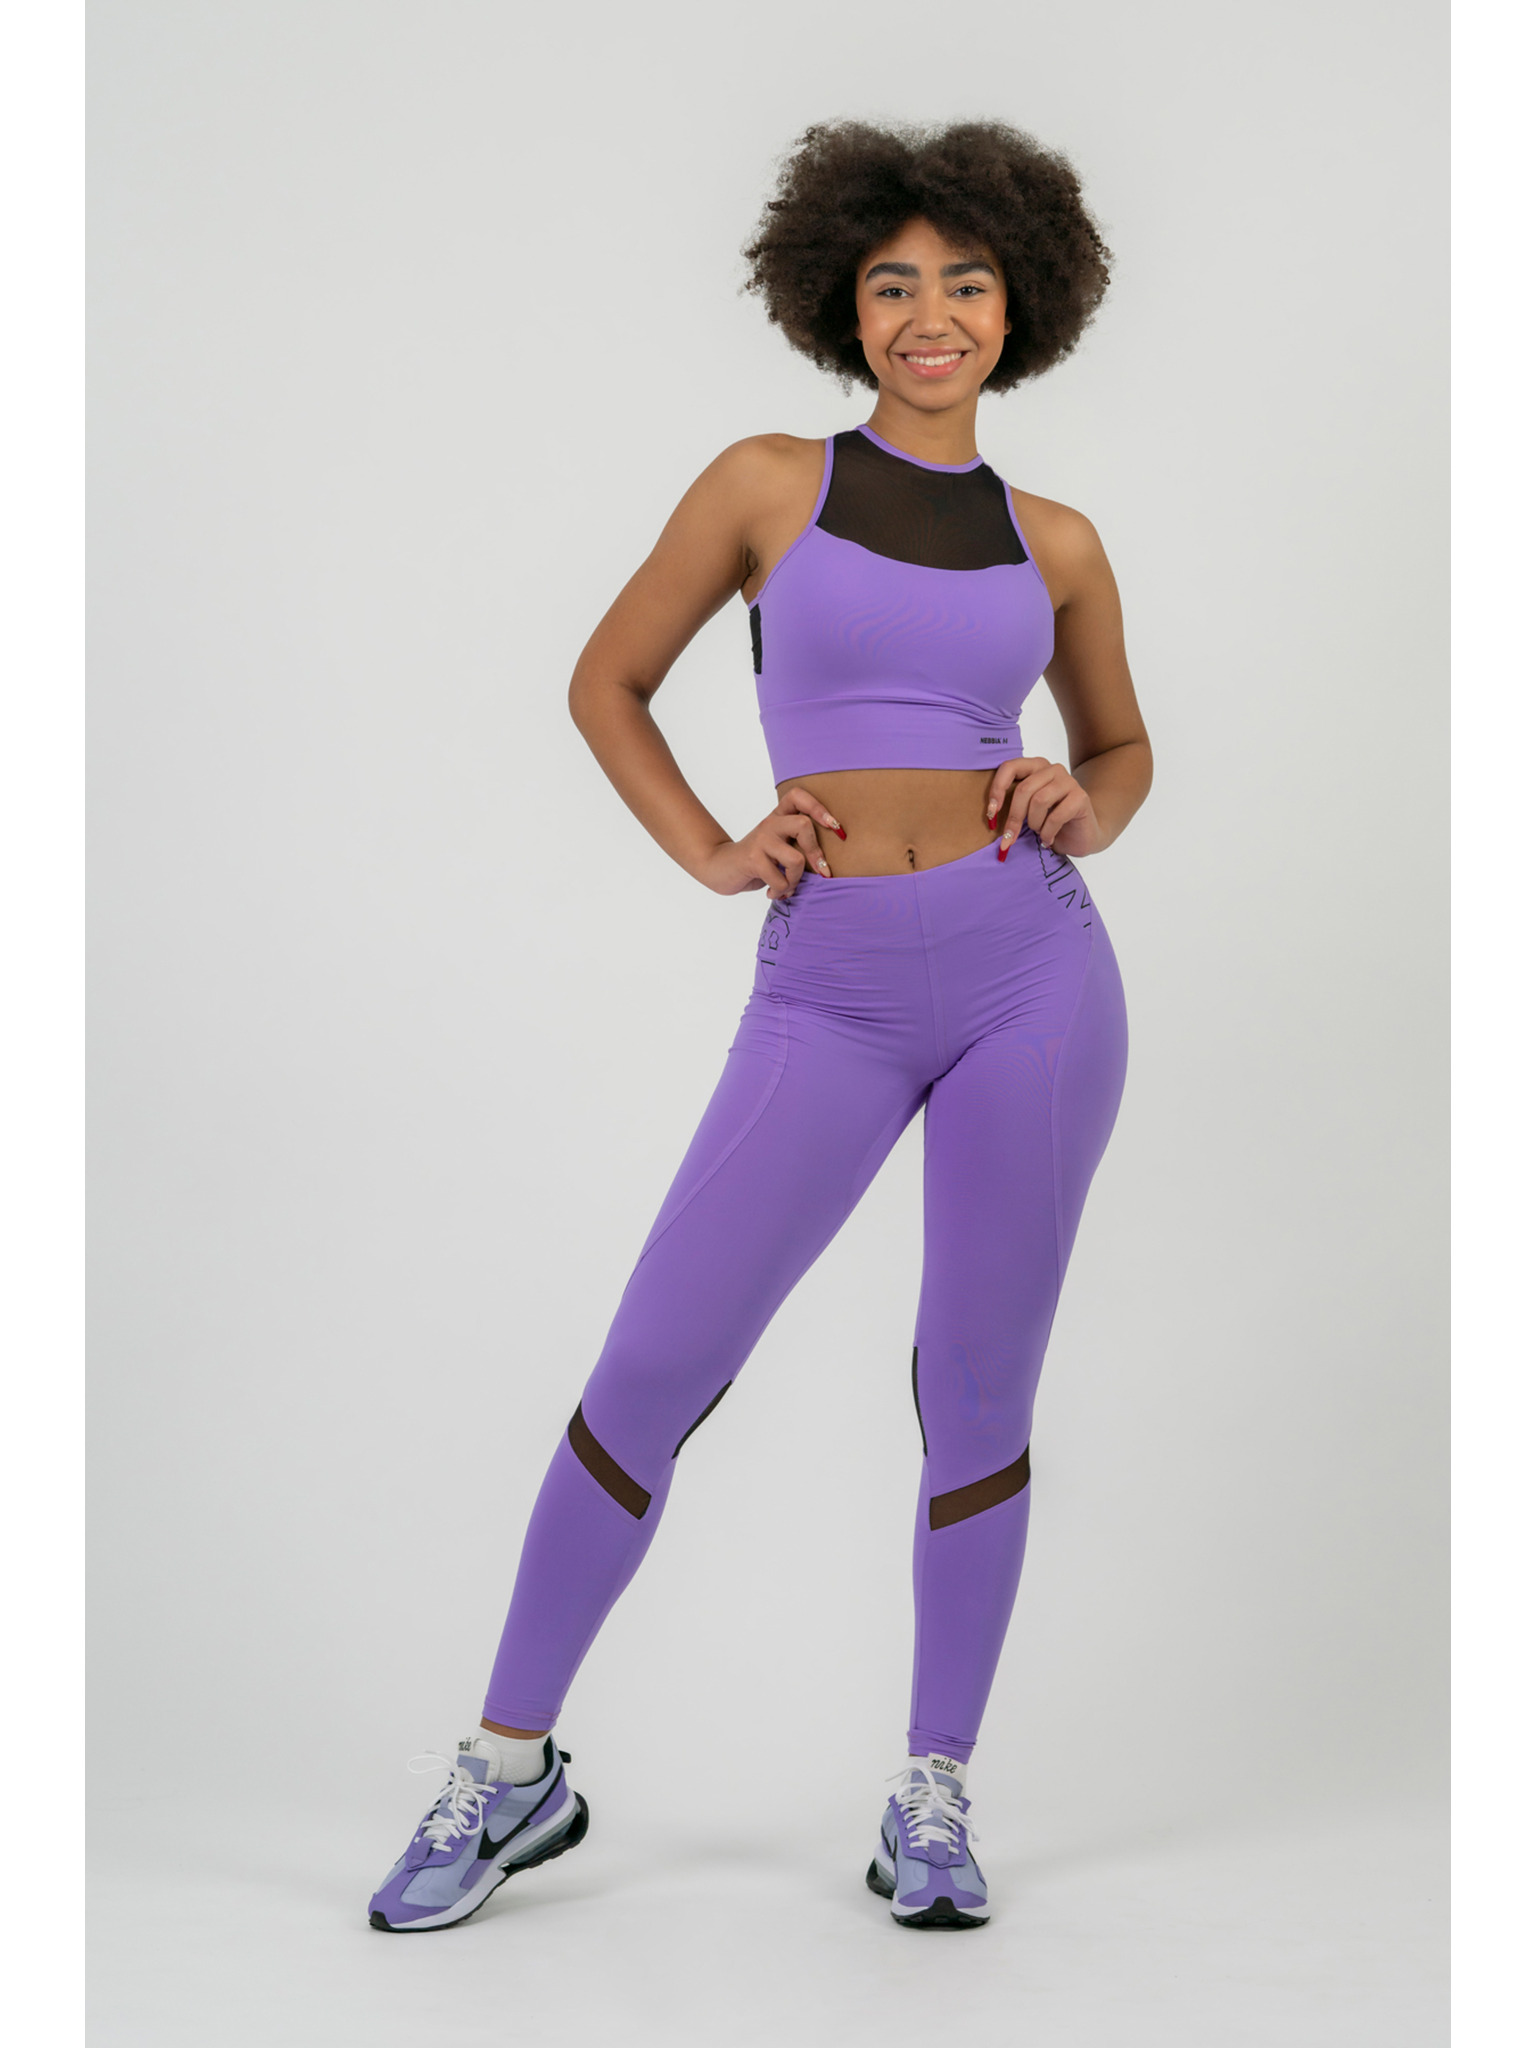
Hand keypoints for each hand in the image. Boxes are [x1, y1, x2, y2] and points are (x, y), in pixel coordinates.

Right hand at [696, 787, 846, 898]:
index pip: (798, 796)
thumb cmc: (758, 862)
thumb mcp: (780, 849)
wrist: (722, 869)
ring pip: (796, 859)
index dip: (819, 808)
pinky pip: (781, 879)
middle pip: (803, 825)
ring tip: (788, 886)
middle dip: (815, 854)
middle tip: (820, 872)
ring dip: (796, 880)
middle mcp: (770, 823)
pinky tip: (773, 892)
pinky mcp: (753, 858)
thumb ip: (798, 848)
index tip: (836, 828)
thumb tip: (828, 868)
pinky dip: (781, 890)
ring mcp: (761, 839)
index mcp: (779, 816)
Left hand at [985, 756, 1103, 859]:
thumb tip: (989, 817)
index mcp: (1034, 767)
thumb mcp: (1025, 811)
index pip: (1009, 767)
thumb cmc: (1049, 822)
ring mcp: (1068, 781)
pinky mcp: (1080, 797)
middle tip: (1010, 838)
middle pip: (1024, 789)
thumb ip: (1011, 805)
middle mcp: (1052, 769)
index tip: (991, 814)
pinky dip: (1047, 832)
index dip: (997, 789)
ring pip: (1039, 801)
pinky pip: (1056, 816)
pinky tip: (1048, 840)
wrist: (1082, 835)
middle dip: (1014, 818)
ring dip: (1034, 824)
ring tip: (1038, 832)